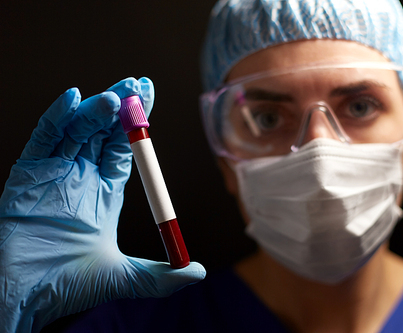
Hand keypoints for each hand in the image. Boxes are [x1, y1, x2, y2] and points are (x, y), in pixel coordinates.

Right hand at [0, 78, 205, 332]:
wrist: (22, 297)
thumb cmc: (69, 288)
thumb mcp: (125, 278)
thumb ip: (161, 276)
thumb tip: (198, 272)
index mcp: (104, 193)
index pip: (124, 149)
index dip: (138, 125)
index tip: (149, 97)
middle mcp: (80, 178)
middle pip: (103, 131)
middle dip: (121, 106)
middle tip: (137, 83)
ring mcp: (53, 173)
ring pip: (77, 130)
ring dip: (96, 111)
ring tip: (114, 99)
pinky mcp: (27, 174)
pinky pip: (43, 139)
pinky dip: (57, 118)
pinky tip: (73, 99)